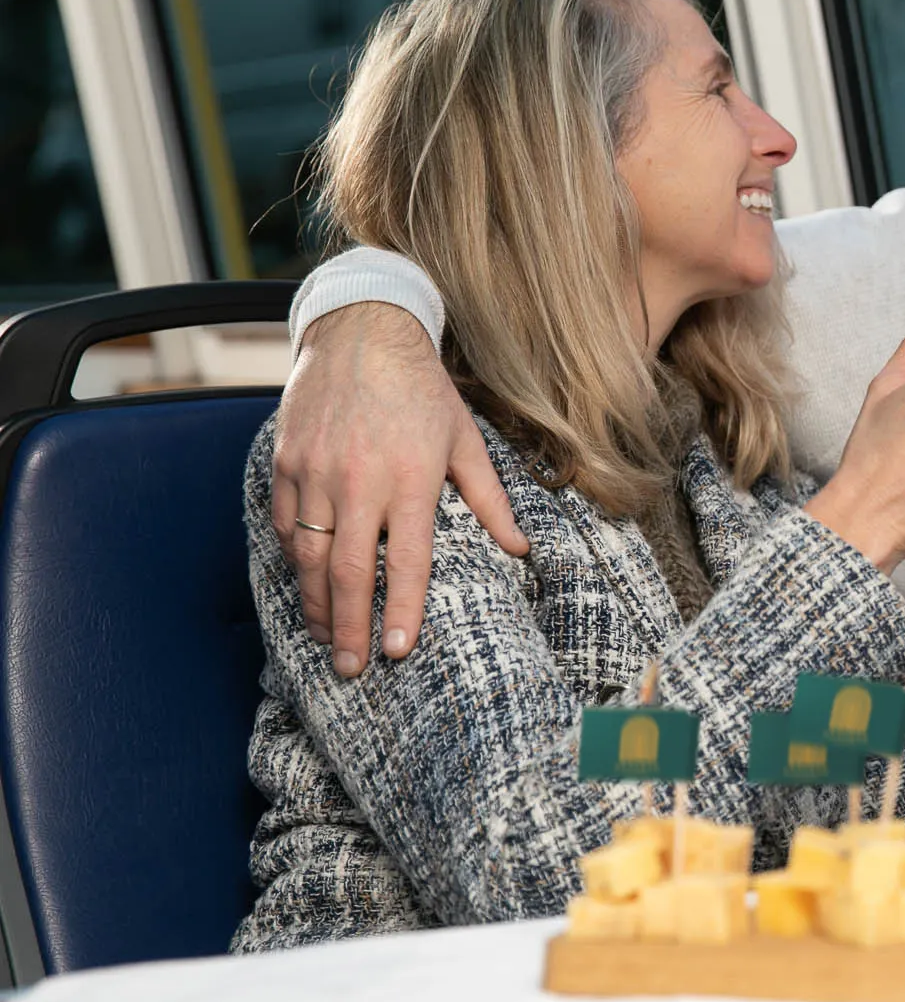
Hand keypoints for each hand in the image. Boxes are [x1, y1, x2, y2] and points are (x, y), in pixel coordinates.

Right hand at [270, 303, 527, 676]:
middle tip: (351, 669)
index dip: (404, 611)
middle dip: (350, 627)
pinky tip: (308, 584)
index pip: (410, 561)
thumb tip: (520, 549)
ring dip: (317, 603)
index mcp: (412, 478)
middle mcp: (361, 479)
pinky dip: (296, 560)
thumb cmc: (422, 390)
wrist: (363, 332)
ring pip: (311, 555)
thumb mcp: (465, 439)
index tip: (398, 651)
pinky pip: (288, 524)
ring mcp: (317, 471)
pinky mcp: (286, 461)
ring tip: (326, 638)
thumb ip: (489, 499)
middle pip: (351, 571)